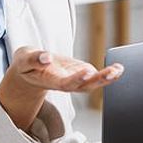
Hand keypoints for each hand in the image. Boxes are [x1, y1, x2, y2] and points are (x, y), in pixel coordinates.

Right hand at [8, 46, 123, 91]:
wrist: (30, 70)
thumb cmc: (27, 65)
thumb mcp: (24, 60)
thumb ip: (34, 59)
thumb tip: (46, 57)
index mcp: (51, 81)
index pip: (65, 83)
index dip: (76, 79)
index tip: (86, 72)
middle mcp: (66, 83)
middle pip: (84, 85)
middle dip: (99, 80)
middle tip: (112, 73)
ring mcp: (75, 79)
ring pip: (92, 82)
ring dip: (107, 78)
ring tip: (119, 70)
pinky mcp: (81, 72)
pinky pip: (96, 75)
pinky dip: (108, 73)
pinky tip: (119, 68)